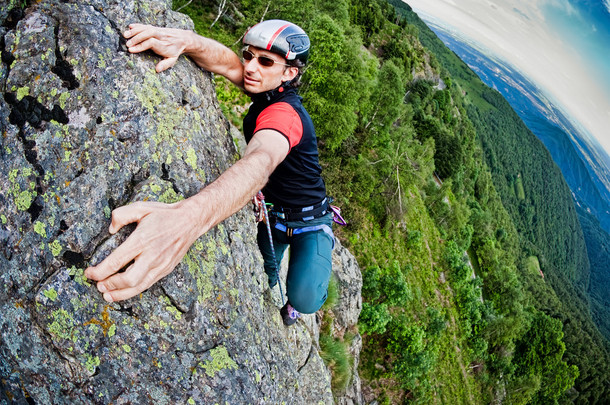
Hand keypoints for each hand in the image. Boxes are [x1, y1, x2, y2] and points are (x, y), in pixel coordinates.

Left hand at [85, 200, 201, 301]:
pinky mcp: (166, 269)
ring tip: (107, 295)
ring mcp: (161, 265)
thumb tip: (111, 229)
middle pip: (128, 280)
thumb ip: (121, 215)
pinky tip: (124, 291)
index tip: (89, 273)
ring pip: (139, 287)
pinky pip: (148, 284)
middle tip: (98, 285)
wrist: (191, 221)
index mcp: (143, 240)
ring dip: (120, 294)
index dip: (100, 271)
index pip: (117, 261)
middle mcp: (152, 255)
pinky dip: (134, 291)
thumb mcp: (141, 207)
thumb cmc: (165, 214)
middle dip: (110, 285)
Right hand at [124, 23, 190, 71]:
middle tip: (127, 44)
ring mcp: (158, 31)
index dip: (141, 46)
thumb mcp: (173, 59)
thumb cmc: (175, 50)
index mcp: (164, 45)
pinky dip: (138, 25)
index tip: (131, 50)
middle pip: (148, 34)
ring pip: (146, 28)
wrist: (183, 38)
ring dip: (135, 31)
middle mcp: (161, 36)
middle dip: (136, 38)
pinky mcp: (156, 27)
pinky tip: (130, 27)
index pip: (151, 43)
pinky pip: (146, 25)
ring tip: (125, 35)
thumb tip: (157, 70)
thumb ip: (165, 64)